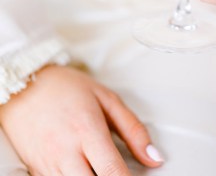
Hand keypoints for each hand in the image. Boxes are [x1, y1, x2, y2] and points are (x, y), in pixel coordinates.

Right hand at [0, 65, 163, 174]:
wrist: (24, 85)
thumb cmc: (65, 87)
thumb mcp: (106, 98)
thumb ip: (133, 129)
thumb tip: (154, 156)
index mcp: (87, 131)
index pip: (113, 172)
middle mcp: (67, 152)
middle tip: (118, 171)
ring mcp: (49, 164)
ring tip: (100, 168)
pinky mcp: (38, 170)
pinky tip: (83, 170)